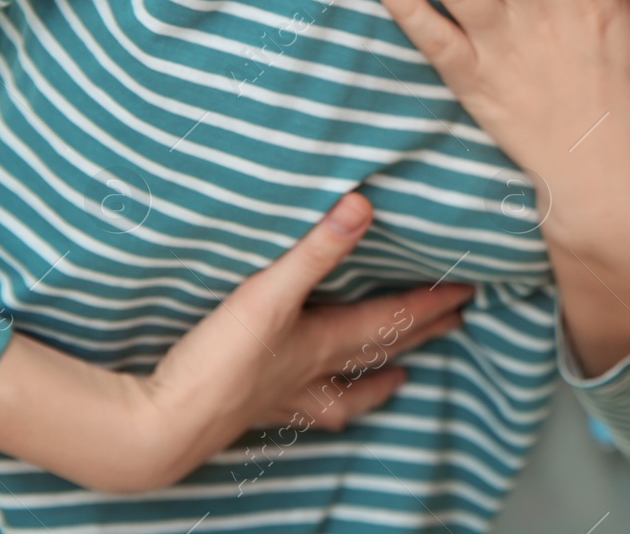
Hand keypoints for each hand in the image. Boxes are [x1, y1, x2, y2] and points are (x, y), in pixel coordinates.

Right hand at [136, 191, 474, 487]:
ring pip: (345, 391)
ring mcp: (283, 396)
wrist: (162, 425)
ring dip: (377, 382)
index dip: (429, 302)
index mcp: (322, 341)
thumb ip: (315, 250)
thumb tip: (362, 205)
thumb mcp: (267, 293)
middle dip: (420, 334)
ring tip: (401, 381)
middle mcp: (311, 372)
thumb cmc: (217, 361)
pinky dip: (321, 407)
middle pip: (379, 351)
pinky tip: (312, 408)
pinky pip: (302, 411)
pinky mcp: (252, 411)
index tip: (467, 291)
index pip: (390, 317)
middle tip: (456, 324)